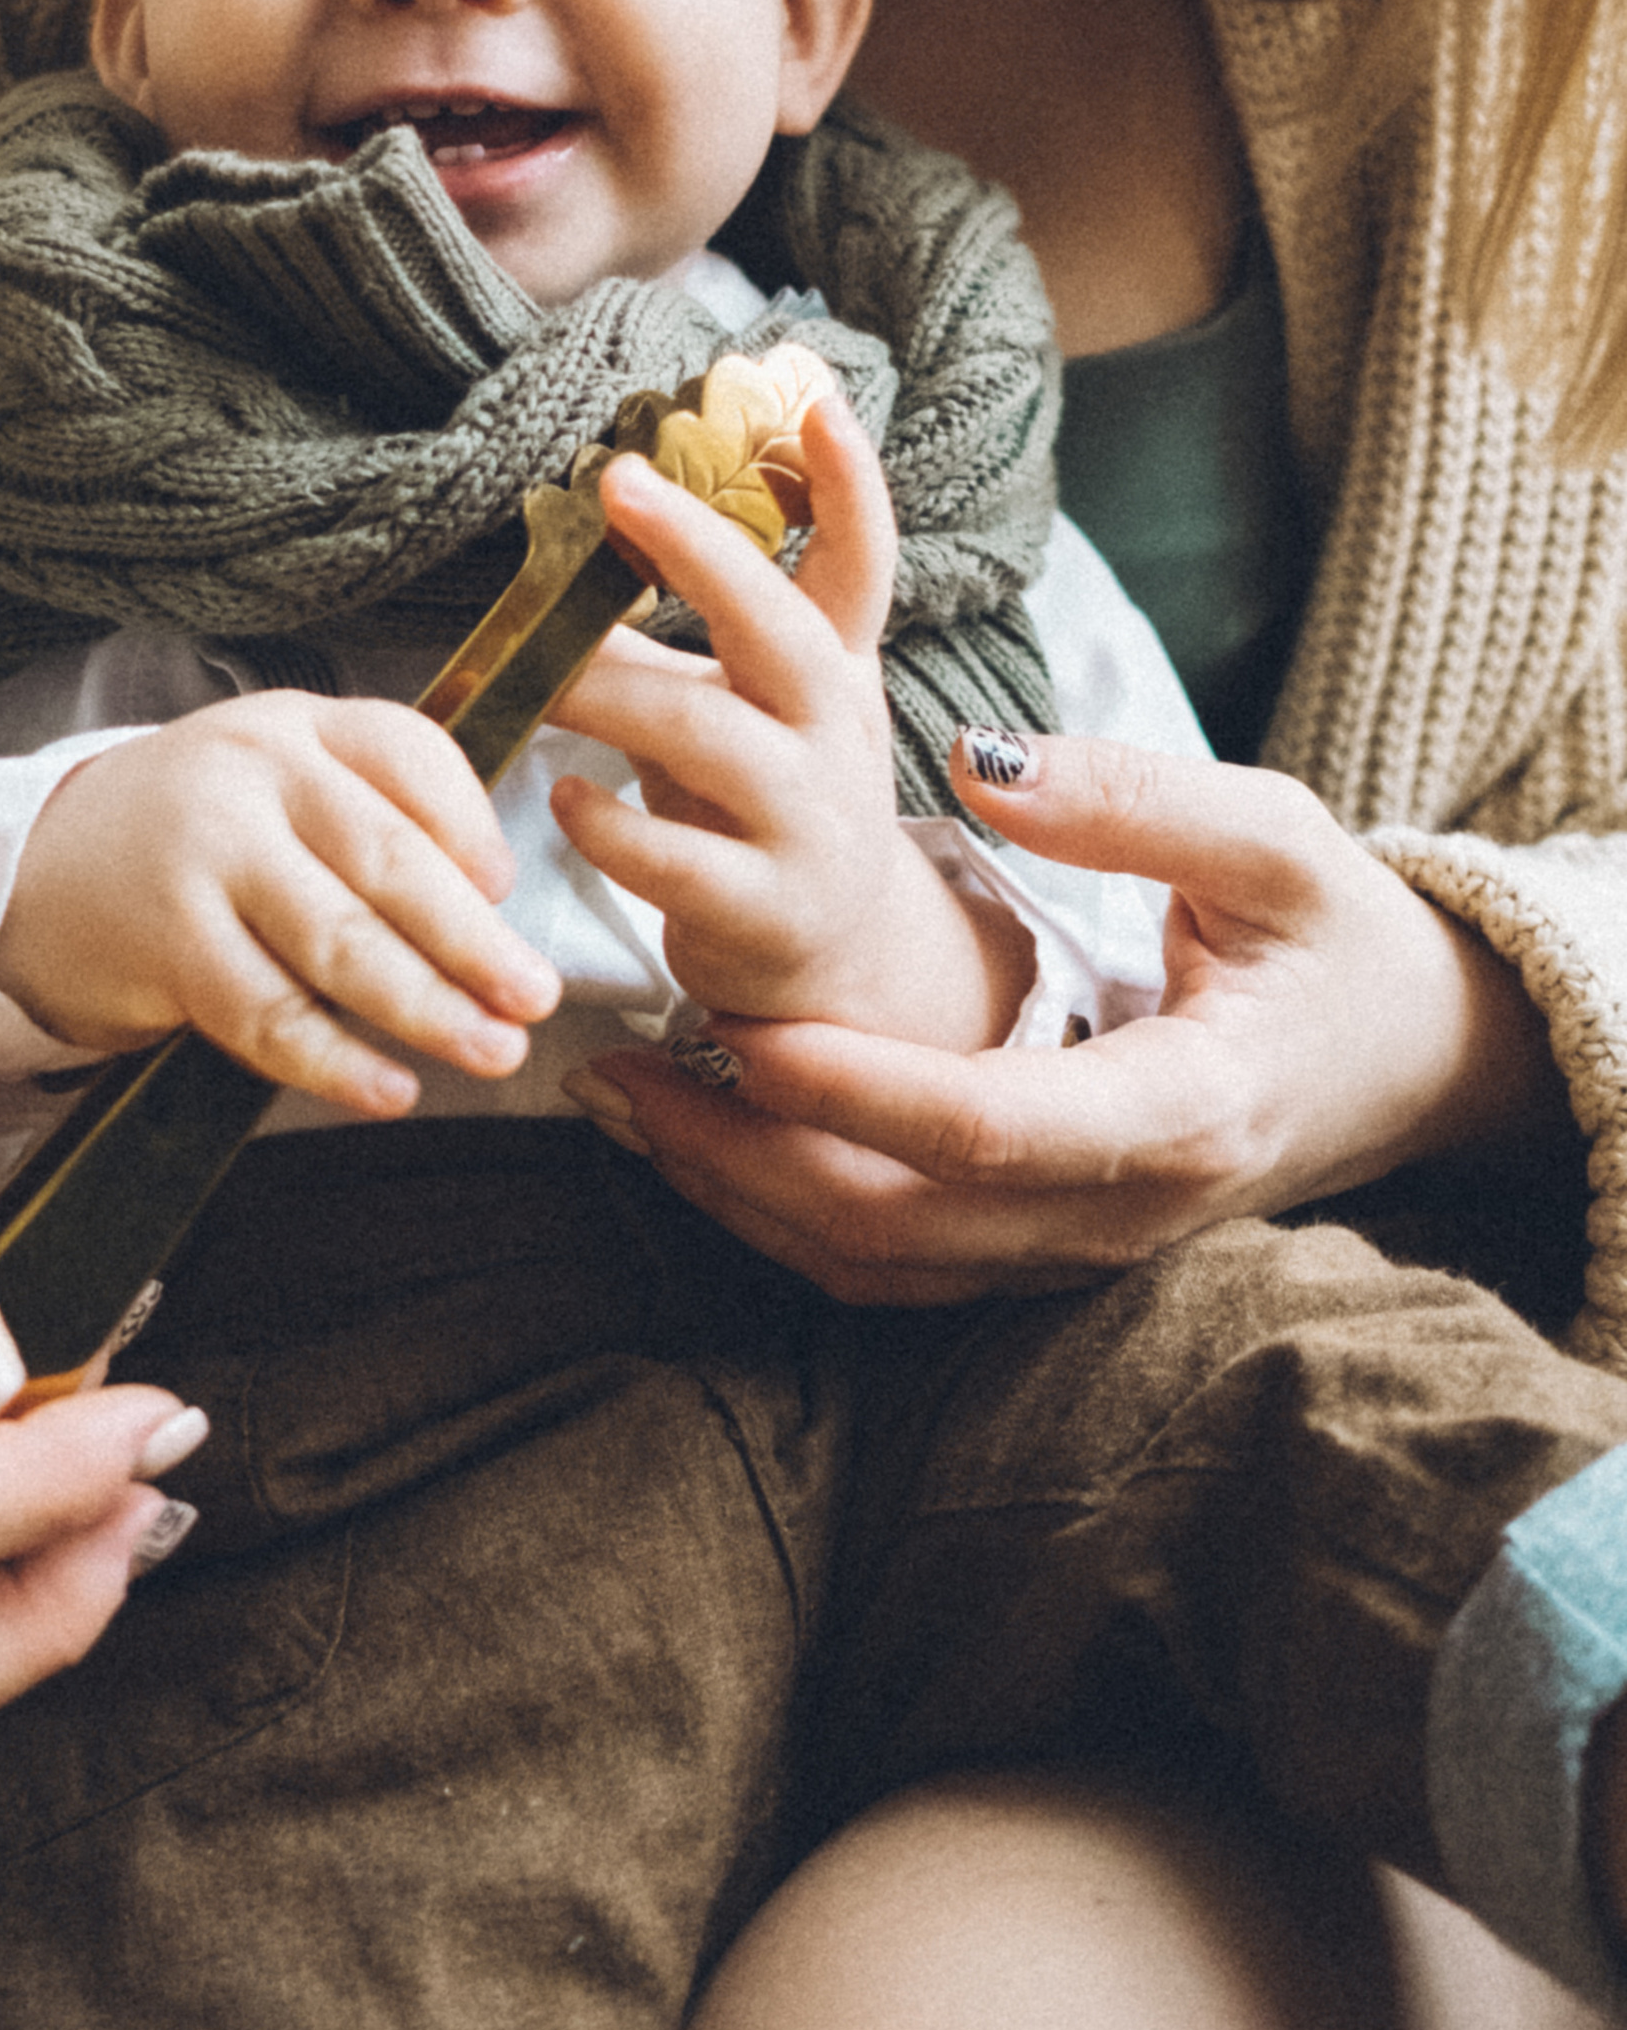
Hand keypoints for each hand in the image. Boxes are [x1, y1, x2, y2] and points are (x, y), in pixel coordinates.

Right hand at [0, 692, 558, 1113]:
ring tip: (489, 1047)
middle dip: (474, 939)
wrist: (32, 871)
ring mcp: (207, 855)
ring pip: (339, 940)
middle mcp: (252, 775)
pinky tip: (387, 1087)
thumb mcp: (272, 785)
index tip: (513, 889)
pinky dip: (336, 1060)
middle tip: (533, 995)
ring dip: (428, 1006)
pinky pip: (269, 1012)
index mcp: (297, 728)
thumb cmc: (185, 836)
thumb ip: (370, 812)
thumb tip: (488, 896)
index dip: (472, 823)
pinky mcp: (170, 939)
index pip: (406, 752)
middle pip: (388, 858)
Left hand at [549, 407, 1025, 1048]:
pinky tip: (563, 800)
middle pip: (781, 625)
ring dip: (607, 695)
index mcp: (833, 666)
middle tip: (619, 479)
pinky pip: (678, 859)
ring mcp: (812, 823)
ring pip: (707, 736)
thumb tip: (577, 537)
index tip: (812, 392)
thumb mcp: (749, 704)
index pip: (860, 560)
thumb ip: (685, 628)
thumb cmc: (768, 802)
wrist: (833, 963)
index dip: (848, 480)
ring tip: (540, 678)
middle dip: (701, 548)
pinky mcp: (768, 909)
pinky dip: (608, 824)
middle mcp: (836, 732)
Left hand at [578, 729, 1575, 1304]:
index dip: (855, 1087)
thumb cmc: (1342, 936)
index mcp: (1187, 1109)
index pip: (987, 1128)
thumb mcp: (1274, 838)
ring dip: (738, 1194)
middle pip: (901, 1222)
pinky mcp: (1046, 1254)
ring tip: (616, 1100)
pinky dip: (782, 1215)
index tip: (738, 1024)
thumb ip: (1131, 800)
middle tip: (614, 1068)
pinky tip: (696, 1141)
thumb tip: (982, 763)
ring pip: (881, 1265)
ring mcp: (1082, 1254)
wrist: (1414, 1060)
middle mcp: (1124, 1213)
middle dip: (743, 1157)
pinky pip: (896, 1267)